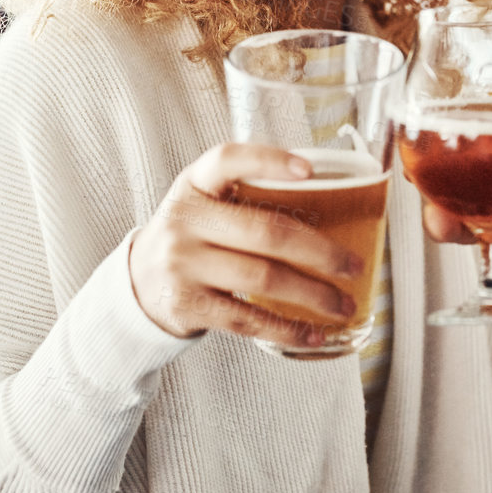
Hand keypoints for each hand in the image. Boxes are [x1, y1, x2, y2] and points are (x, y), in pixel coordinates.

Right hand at [130, 143, 364, 348]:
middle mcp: (185, 220)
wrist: (138, 281)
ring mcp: (183, 264)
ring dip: (312, 295)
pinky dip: (286, 328)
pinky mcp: (188, 304)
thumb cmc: (192, 236)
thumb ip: (248, 197)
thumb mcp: (206, 204)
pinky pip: (247, 319)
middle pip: (265, 231)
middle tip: (353, 266)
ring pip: (262, 278)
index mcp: (194, 185)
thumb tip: (333, 205)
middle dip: (320, 252)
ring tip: (343, 305)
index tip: (309, 170)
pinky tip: (312, 333)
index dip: (269, 161)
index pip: (228, 160)